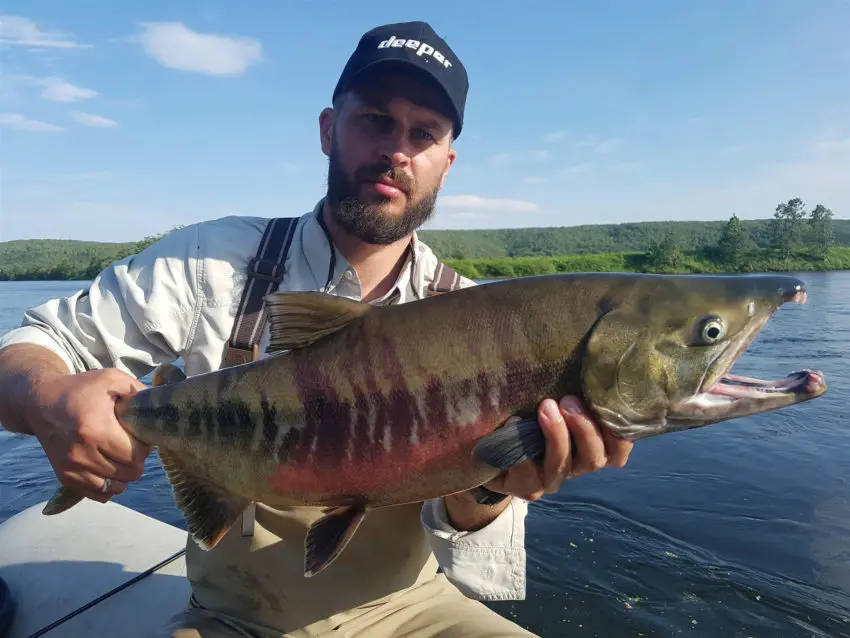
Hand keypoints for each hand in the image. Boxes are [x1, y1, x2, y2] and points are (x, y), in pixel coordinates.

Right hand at [28, 368, 150, 504]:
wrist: (41, 402)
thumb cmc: (80, 389)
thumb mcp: (111, 379)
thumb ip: (137, 390)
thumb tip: (154, 407)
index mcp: (97, 429)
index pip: (135, 455)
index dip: (145, 448)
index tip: (141, 438)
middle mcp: (83, 453)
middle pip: (128, 473)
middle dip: (137, 461)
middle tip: (133, 448)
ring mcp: (72, 468)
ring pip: (114, 487)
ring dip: (124, 476)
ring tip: (122, 459)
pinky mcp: (65, 476)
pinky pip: (97, 494)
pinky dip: (108, 487)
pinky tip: (110, 471)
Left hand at [484, 395, 633, 501]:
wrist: (491, 448)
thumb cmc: (529, 413)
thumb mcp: (554, 401)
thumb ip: (571, 390)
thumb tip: (586, 361)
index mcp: (589, 448)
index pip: (617, 452)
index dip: (619, 435)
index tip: (607, 405)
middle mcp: (575, 466)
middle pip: (594, 458)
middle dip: (585, 428)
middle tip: (568, 400)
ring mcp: (551, 479)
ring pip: (562, 465)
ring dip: (557, 435)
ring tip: (546, 406)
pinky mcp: (525, 486)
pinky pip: (528, 473)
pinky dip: (521, 447)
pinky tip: (513, 423)